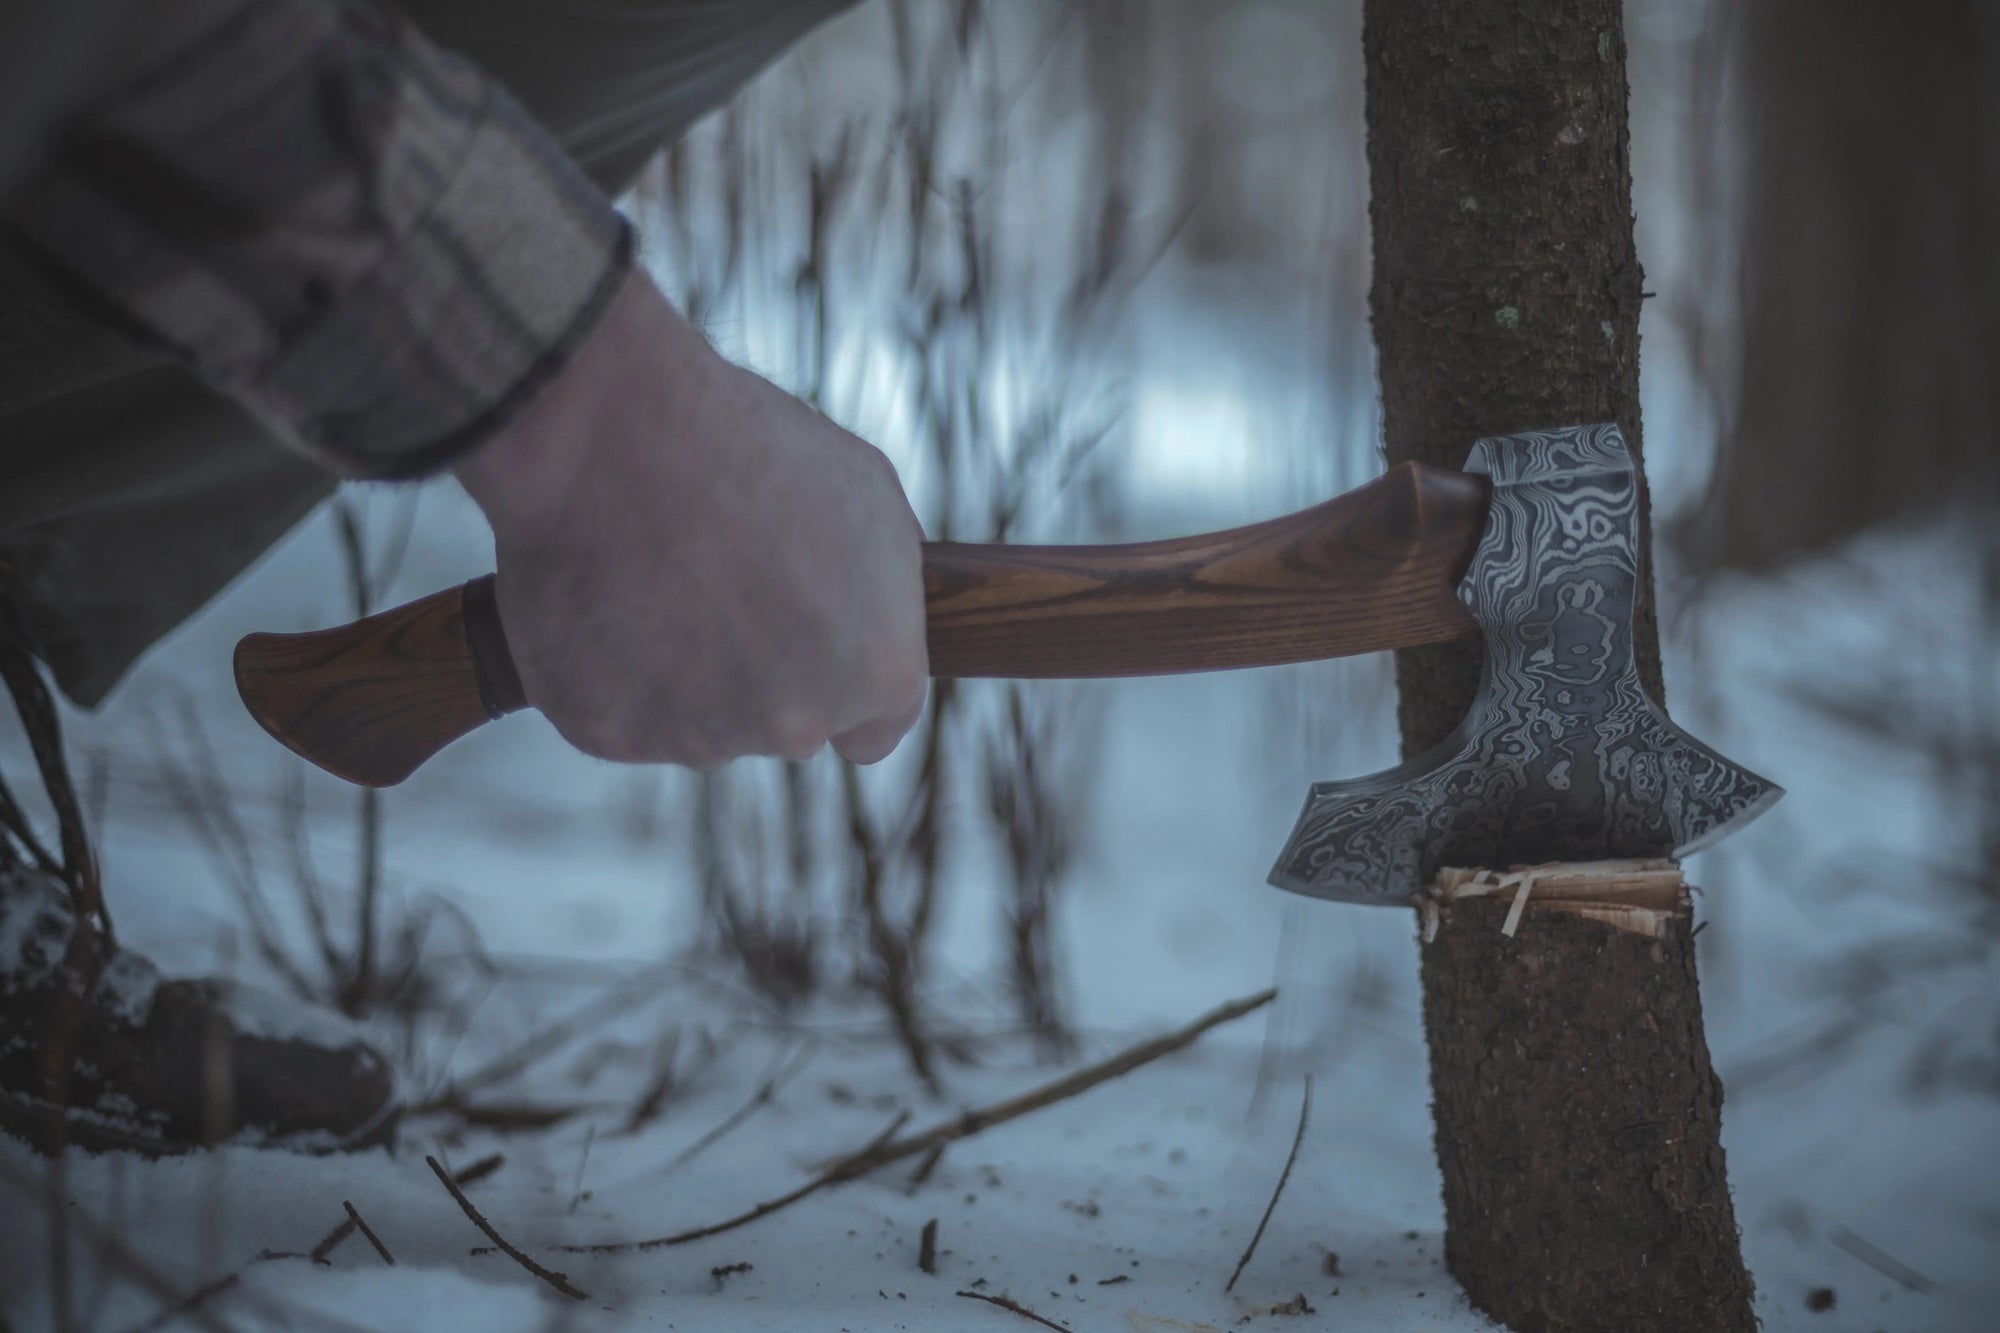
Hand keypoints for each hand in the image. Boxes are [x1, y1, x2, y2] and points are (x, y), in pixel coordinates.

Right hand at [455, 270, 928, 767]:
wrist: (616, 432)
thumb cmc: (748, 445)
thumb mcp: (866, 491)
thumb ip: (887, 581)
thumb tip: (884, 613)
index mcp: (878, 673)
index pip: (873, 730)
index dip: (840, 680)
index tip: (811, 645)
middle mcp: (799, 725)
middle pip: (786, 724)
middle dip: (763, 671)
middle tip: (722, 581)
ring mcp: (702, 739)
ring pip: (703, 725)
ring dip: (685, 674)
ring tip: (659, 577)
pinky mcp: (611, 734)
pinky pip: (623, 714)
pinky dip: (614, 674)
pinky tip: (609, 599)